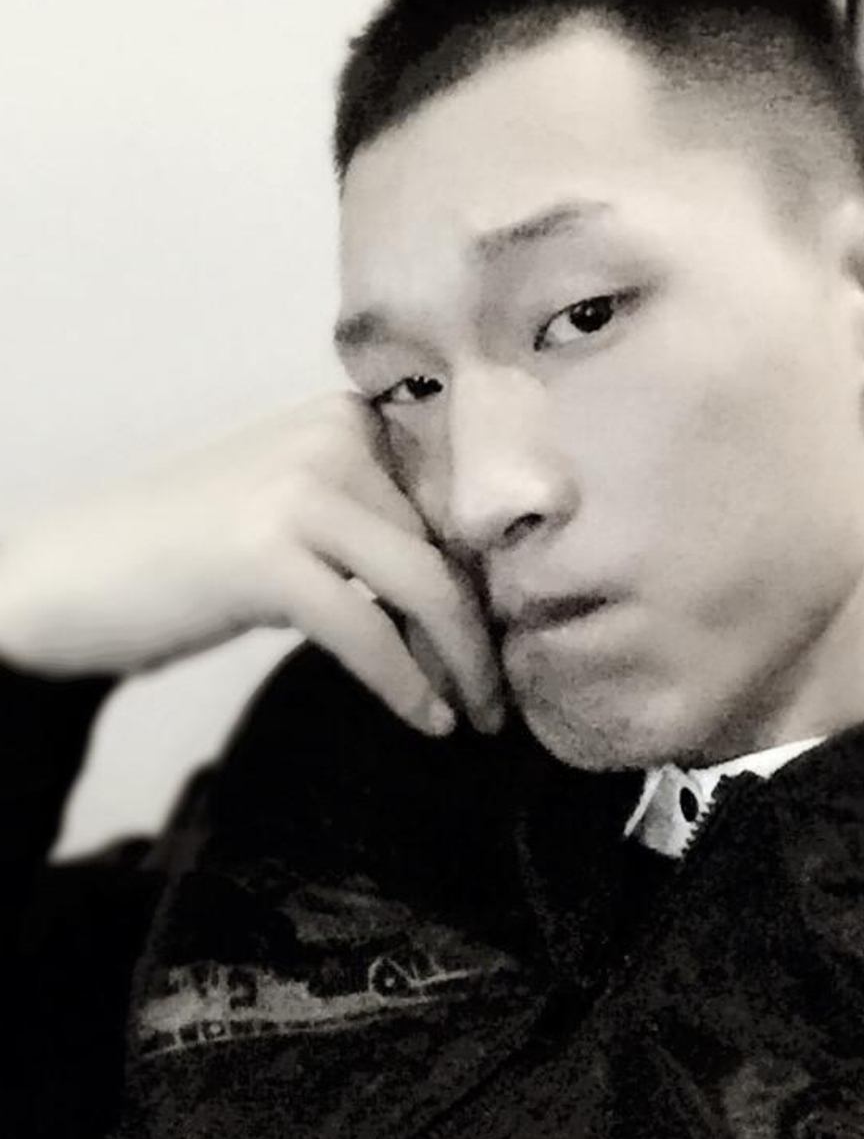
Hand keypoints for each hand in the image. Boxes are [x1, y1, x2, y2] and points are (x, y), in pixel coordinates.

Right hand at [0, 394, 503, 736]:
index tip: (519, 634)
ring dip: (464, 664)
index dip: (495, 574)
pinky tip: (428, 722)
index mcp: (348, 417)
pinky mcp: (266, 552)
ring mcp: (298, 487)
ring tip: (480, 717)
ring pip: (427, 585)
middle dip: (482, 629)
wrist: (68, 575)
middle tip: (501, 694)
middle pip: (449, 544)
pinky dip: (408, 685)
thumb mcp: (298, 512)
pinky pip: (369, 630)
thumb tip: (477, 591)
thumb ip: (377, 524)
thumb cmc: (191, 553)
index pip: (457, 499)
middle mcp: (333, 433)